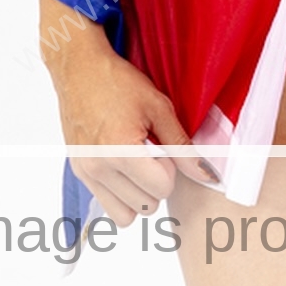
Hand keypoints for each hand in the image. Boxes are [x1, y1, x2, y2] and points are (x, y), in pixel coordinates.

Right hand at [50, 36, 217, 224]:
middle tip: (152, 154)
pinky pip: (107, 205)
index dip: (171, 169)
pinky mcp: (78, 172)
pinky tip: (123, 165)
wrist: (79, 69)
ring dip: (139, 195)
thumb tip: (207, 175)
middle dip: (156, 184)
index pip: (162, 189)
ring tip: (138, 164)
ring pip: (125, 215)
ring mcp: (86, 173)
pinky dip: (121, 194)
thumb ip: (182, 146)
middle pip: (146, 206)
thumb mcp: (159, 107)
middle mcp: (99, 168)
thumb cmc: (120, 82)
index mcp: (120, 151)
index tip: (163, 147)